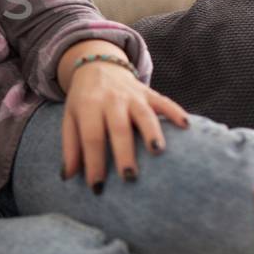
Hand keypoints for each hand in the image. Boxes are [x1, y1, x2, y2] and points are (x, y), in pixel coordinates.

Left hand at [60, 63, 187, 190]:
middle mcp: (111, 99)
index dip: (94, 162)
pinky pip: (164, 101)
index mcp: (88, 106)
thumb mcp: (70, 119)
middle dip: (124, 152)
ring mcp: (132, 94)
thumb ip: (70, 147)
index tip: (97, 188)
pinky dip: (175, 111)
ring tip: (158, 151)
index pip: (91, 137)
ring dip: (152, 131)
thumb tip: (67, 176)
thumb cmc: (84, 101)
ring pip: (143, 113)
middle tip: (129, 176)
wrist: (97, 66)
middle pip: (118, 127)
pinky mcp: (148, 92)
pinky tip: (185, 126)